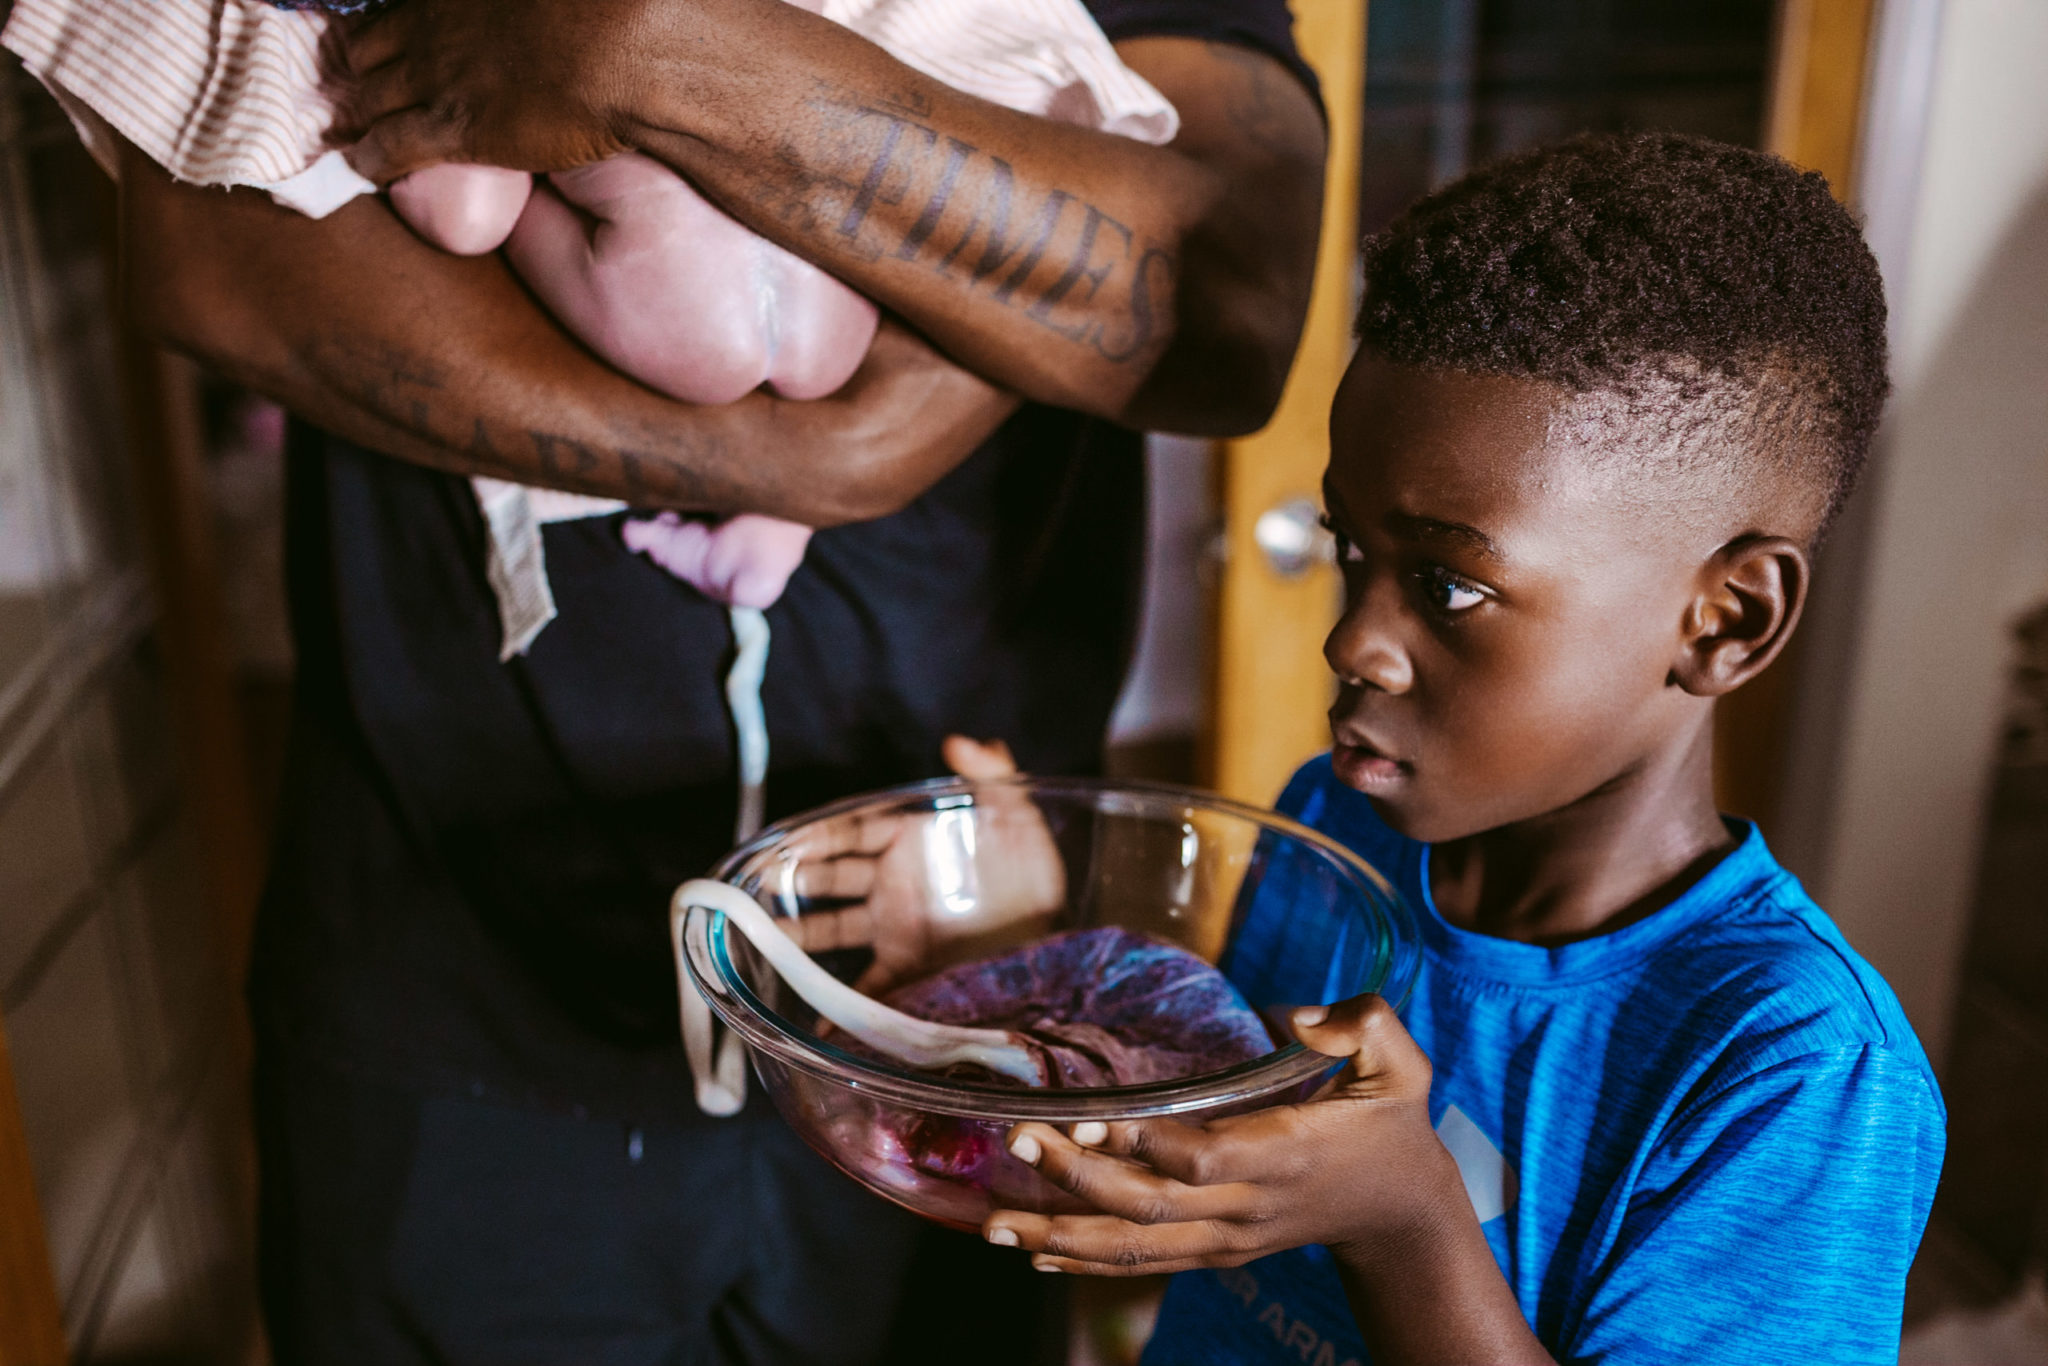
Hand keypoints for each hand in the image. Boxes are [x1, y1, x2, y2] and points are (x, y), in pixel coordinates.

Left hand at [338, 0, 659, 180]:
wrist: (624, 53)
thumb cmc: (607, 10)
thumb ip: (518, 7)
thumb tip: (528, 21)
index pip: (389, 12)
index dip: (378, 33)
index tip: (376, 47)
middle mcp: (433, 29)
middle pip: (368, 51)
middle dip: (356, 71)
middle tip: (354, 90)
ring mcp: (439, 78)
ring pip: (370, 99)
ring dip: (358, 116)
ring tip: (352, 131)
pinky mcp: (456, 129)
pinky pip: (390, 146)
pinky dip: (371, 157)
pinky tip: (365, 167)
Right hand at [786, 737, 1064, 991]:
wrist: (1052, 939)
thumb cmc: (1034, 872)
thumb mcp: (1019, 817)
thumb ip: (993, 777)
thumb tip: (965, 741)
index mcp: (912, 843)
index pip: (854, 833)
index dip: (819, 837)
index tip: (785, 843)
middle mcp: (894, 883)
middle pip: (834, 877)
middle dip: (796, 878)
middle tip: (756, 885)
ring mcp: (897, 927)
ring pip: (835, 927)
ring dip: (801, 932)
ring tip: (766, 939)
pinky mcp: (909, 968)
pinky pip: (867, 985)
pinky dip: (840, 1002)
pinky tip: (815, 1016)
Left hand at [983, 996, 1465, 1275]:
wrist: (1402, 1215)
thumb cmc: (1391, 1126)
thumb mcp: (1402, 1067)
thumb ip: (1364, 1025)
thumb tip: (1300, 1015)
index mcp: (1284, 1155)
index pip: (1203, 1159)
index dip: (1145, 1143)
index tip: (1090, 1116)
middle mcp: (1245, 1206)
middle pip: (1148, 1207)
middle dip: (1076, 1179)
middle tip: (1020, 1140)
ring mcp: (1226, 1237)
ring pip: (1133, 1248)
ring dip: (1059, 1237)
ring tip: (994, 1224)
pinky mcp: (1213, 1251)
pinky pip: (1141, 1264)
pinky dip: (1084, 1263)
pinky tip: (1033, 1254)